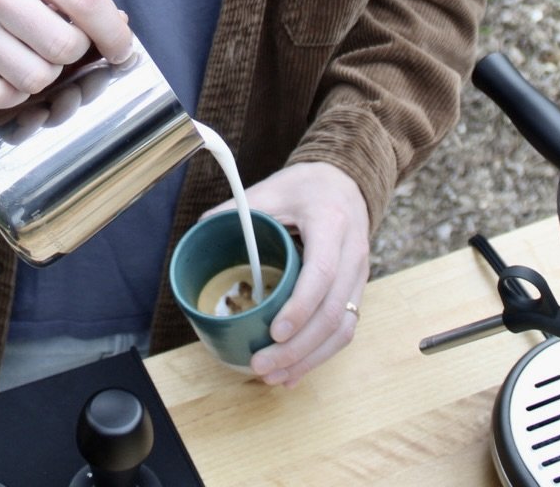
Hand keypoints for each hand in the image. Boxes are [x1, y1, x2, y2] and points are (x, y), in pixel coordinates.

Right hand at [0, 0, 132, 108]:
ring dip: (46, 74)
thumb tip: (115, 22)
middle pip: (64, 46)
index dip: (115, 31)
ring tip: (34, 54)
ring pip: (35, 77)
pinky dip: (14, 92)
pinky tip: (10, 71)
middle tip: (65, 43)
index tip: (122, 46)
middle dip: (76, 53)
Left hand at [205, 161, 368, 386]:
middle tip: (262, 365)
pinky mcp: (357, 290)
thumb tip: (200, 231)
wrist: (345, 181)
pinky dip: (320, 355)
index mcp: (331, 224)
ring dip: (310, 359)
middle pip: (333, 313)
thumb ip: (238, 209)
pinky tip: (295, 372)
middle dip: (298, 348)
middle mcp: (353, 254)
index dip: (299, 308)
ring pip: (344, 329)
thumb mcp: (271, 189)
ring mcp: (359, 276)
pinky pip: (345, 329)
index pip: (321, 273)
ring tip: (276, 377)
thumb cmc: (306, 186)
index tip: (275, 332)